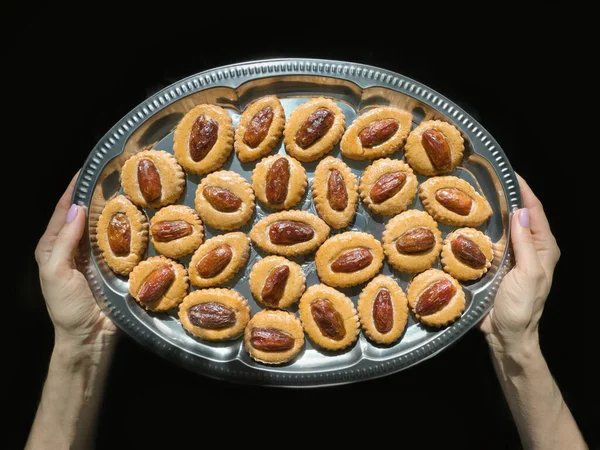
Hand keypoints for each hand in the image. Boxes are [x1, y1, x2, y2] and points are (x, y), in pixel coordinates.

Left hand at [35, 172, 117, 351]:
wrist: (90, 337)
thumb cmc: (67, 307)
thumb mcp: (55, 273)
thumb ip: (63, 242)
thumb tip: (77, 209)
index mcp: (53, 247)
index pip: (63, 211)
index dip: (74, 190)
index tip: (88, 169)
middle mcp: (75, 248)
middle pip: (85, 215)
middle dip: (97, 195)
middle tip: (115, 176)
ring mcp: (96, 257)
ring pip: (105, 227)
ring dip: (115, 211)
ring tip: (130, 192)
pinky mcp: (115, 266)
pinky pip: (121, 243)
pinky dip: (128, 230)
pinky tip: (140, 220)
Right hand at [479, 174, 560, 355]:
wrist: (506, 336)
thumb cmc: (521, 308)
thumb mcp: (528, 275)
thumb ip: (525, 245)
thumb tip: (519, 212)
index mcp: (542, 248)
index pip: (534, 210)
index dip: (523, 189)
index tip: (507, 171)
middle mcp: (526, 247)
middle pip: (516, 215)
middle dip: (503, 196)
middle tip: (481, 178)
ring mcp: (508, 256)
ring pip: (498, 227)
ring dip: (487, 212)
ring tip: (468, 195)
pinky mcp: (492, 264)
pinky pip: (484, 241)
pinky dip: (476, 230)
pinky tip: (460, 222)